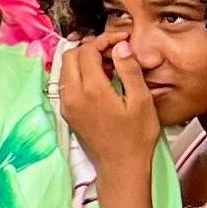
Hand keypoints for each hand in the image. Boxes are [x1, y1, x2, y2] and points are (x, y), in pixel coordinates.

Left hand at [57, 32, 162, 170]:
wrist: (121, 168)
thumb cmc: (136, 137)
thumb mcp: (141, 100)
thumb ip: (129, 70)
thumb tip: (120, 46)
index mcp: (91, 90)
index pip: (87, 50)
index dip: (105, 39)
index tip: (122, 39)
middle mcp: (72, 96)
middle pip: (70, 56)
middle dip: (91, 47)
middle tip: (115, 49)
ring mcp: (67, 106)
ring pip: (66, 69)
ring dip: (84, 60)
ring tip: (111, 63)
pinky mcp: (68, 113)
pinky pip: (67, 84)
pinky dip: (81, 74)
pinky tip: (102, 79)